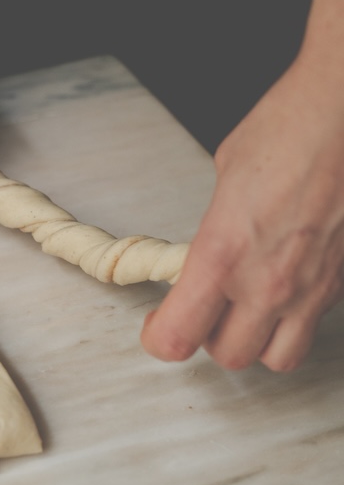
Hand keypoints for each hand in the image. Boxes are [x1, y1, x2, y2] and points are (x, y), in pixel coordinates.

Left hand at [140, 59, 343, 370]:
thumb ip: (215, 228)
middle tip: (204, 312)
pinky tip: (288, 284)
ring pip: (278, 357)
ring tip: (249, 311)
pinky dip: (295, 317)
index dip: (159, 339)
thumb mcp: (226, 176)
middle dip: (209, 339)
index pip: (176, 337)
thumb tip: (212, 246)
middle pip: (229, 356)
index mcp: (223, 254)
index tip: (158, 325)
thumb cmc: (289, 127)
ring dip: (257, 341)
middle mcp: (268, 283)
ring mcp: (311, 288)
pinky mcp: (341, 283)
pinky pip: (313, 323)